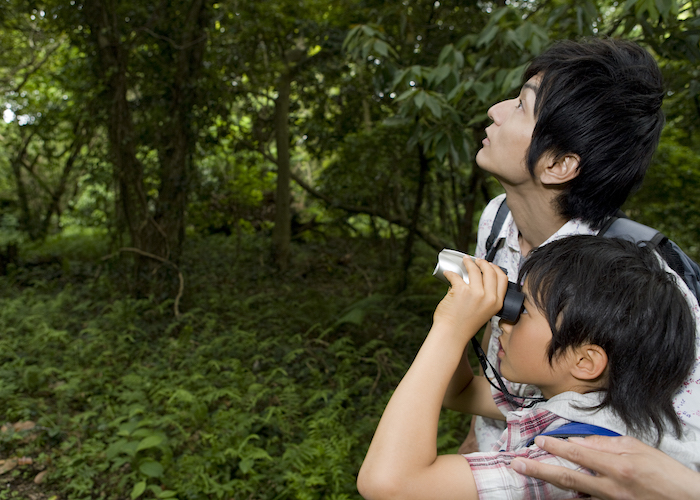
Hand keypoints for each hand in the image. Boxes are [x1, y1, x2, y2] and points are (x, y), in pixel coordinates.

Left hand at [433, 257, 506, 339]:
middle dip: (483, 262)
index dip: (496, 268)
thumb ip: (485, 298)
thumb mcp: (484, 312)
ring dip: (468, 262)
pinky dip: (450, 273)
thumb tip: (476, 279)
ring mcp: (475, 293)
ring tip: (464, 261)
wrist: (452, 334)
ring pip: (474, 269)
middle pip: (490, 271)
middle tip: (476, 261)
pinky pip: (455, 276)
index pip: (502, 279)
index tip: (489, 265)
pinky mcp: (461, 290)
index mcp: (496, 303)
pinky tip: (448, 273)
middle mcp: (489, 298)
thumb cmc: (464, 325)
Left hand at [510, 435, 699, 499]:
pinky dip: (570, 495)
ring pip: (572, 491)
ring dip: (549, 482)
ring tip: (529, 473)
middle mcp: (610, 487)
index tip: (538, 441)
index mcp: (617, 466)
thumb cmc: (665, 472)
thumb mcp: (638, 448)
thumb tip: (581, 440)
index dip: (555, 447)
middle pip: (567, 477)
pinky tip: (555, 489)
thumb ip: (606, 444)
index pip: (578, 453)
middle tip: (517, 463)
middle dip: (539, 469)